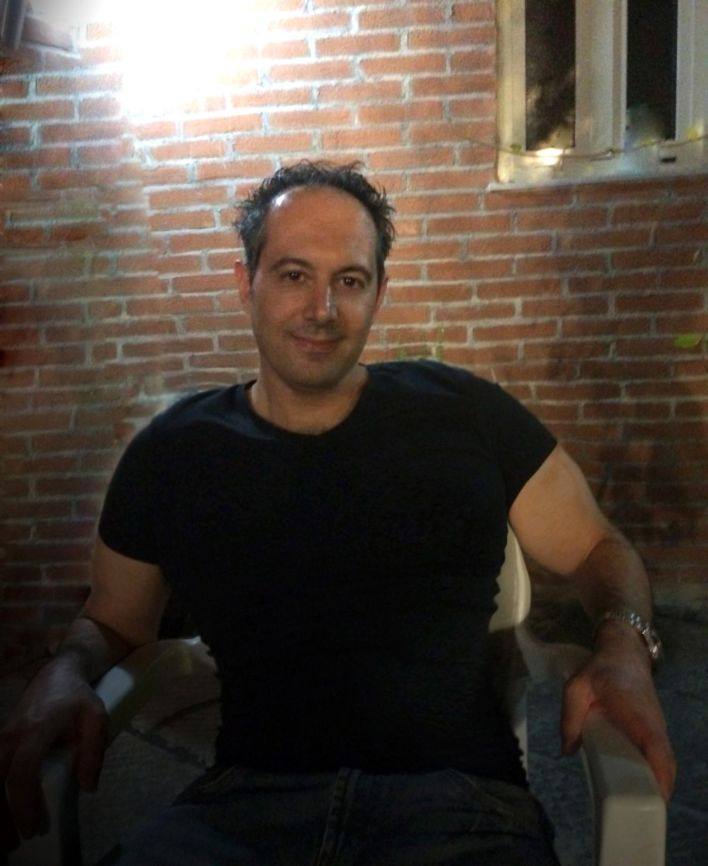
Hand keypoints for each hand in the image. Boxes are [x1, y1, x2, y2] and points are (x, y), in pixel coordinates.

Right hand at [0, 659, 107, 850]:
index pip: (23, 771)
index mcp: (36, 730)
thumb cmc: (78, 697)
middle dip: (0, 815)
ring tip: (3, 838)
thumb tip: (87, 787)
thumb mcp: (96, 717)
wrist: (58, 673)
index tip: (33, 827)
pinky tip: (0, 814)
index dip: (24, 802)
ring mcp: (2, 737)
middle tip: (12, 843)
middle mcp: (12, 735)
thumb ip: (94, 752)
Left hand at [561, 624, 675, 800]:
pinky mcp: (653, 729)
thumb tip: (567, 751)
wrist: (622, 652)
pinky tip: (637, 785)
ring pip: (665, 759)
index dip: (660, 773)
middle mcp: (654, 724)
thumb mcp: (576, 687)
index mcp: (637, 714)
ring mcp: (657, 727)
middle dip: (659, 788)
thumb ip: (569, 716)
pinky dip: (655, 771)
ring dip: (657, 782)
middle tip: (638, 812)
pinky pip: (659, 754)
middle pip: (666, 761)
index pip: (657, 747)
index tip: (656, 798)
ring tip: (635, 804)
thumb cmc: (600, 670)